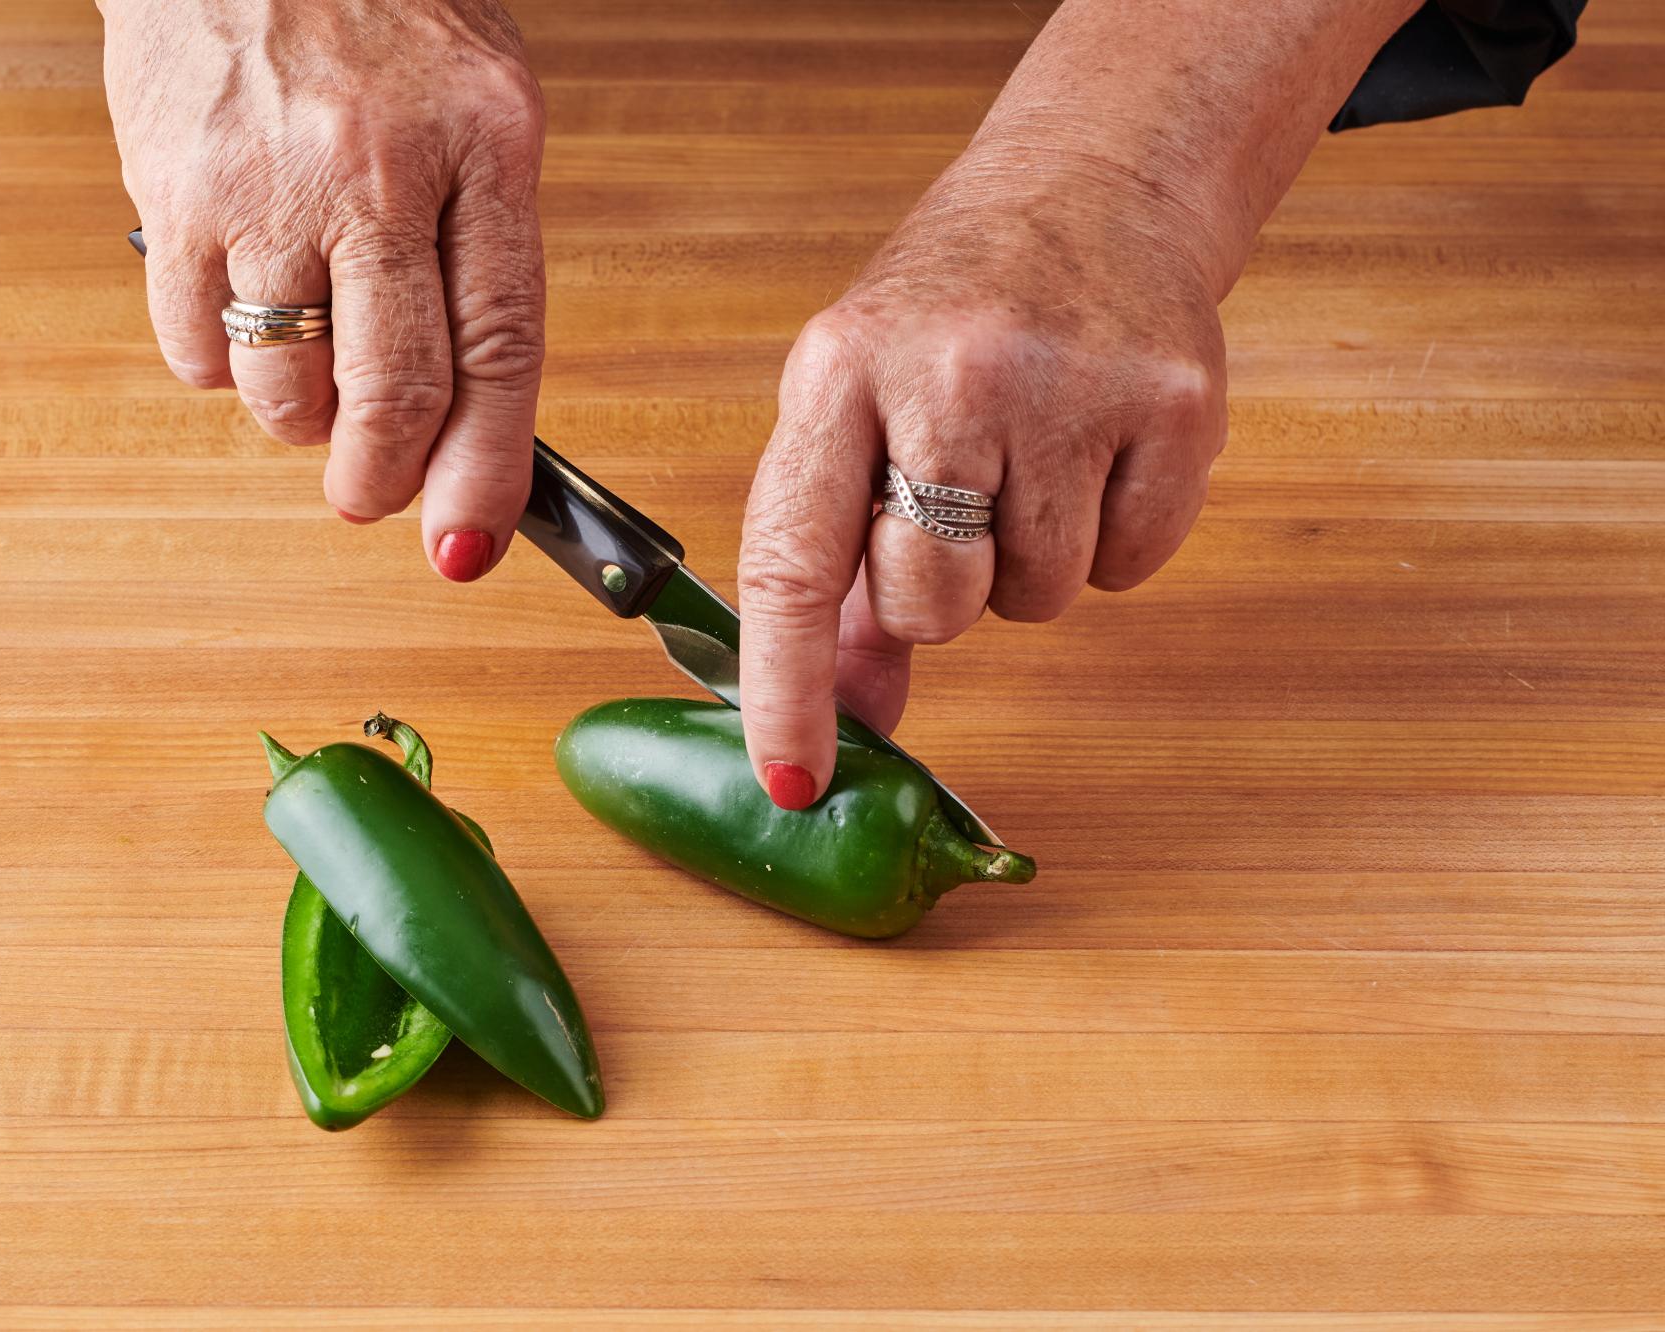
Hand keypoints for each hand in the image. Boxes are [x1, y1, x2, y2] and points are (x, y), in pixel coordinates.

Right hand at [101, 0, 545, 580]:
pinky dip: (225, 368)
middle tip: (371, 494)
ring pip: (288, 389)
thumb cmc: (378, 20)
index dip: (485, 467)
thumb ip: (483, 253)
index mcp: (486, 144)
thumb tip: (468, 423)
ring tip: (312, 371)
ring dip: (304, 421)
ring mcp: (271, 183)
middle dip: (382, 478)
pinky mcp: (175, 193)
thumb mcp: (479, 110)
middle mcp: (380, 168)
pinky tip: (247, 311)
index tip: (468, 541)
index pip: (501, 346)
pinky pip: (198, 350)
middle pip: (393, 390)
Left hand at [735, 148, 1228, 807]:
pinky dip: (1112, 539)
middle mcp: (949, 373)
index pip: (794, 561)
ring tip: (1030, 457)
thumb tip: (851, 715)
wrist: (1093, 188)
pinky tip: (1096, 453)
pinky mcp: (1174, 403)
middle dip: (938, 592)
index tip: (793, 779)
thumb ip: (838, 564)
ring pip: (1034, 602)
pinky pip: (1128, 571)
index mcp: (839, 372)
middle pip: (930, 605)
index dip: (789, 686)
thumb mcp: (856, 408)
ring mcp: (1070, 385)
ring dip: (1027, 563)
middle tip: (958, 499)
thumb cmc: (951, 315)